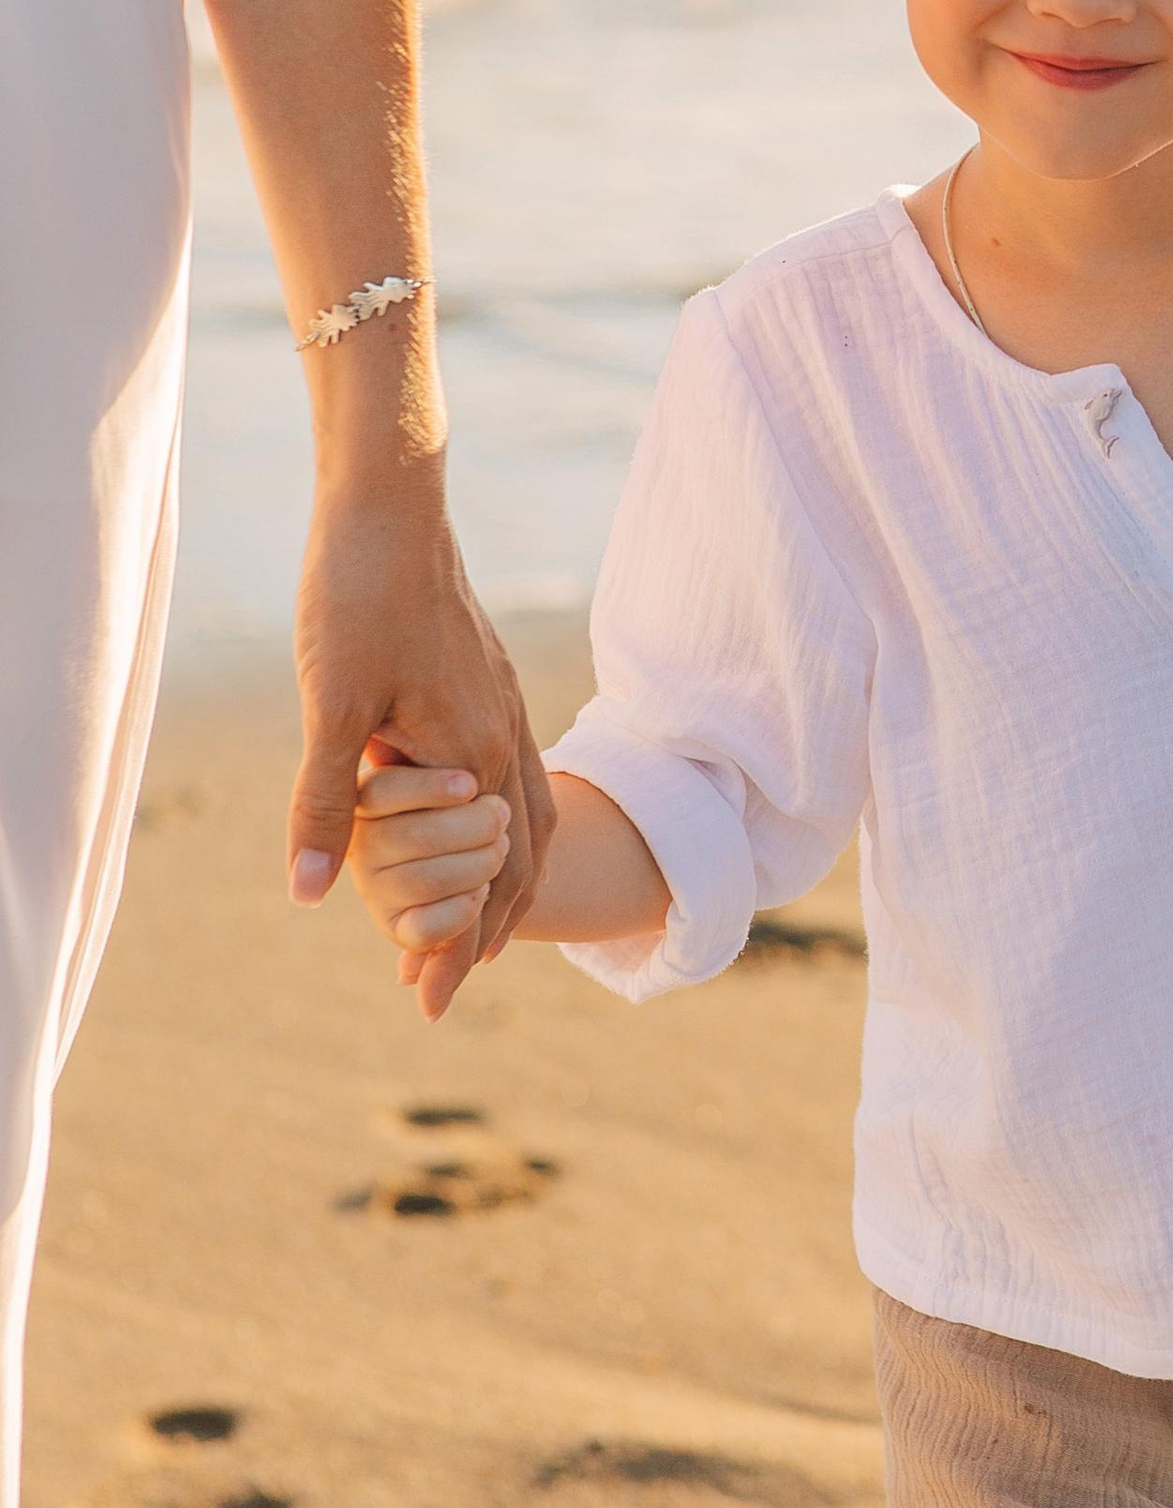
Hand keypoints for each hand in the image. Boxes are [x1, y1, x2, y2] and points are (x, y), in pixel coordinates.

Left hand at [285, 471, 554, 975]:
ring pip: (528, 815)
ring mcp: (503, 704)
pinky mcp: (486, 680)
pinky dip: (501, 826)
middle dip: (483, 929)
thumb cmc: (355, 597)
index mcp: (478, 751)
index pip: (484, 880)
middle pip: (518, 860)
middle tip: (441, 989)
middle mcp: (506, 733)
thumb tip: (307, 894)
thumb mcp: (329, 705)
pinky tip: (463, 824)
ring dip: (503, 880)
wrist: (391, 503)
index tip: (426, 1004)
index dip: (453, 947)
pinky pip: (515, 776)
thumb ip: (323, 803)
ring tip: (475, 924)